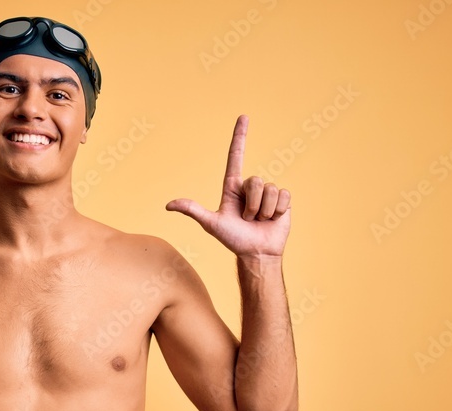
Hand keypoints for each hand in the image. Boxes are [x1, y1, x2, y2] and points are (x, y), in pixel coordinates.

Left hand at [165, 115, 289, 257]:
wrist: (256, 253)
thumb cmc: (234, 239)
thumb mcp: (212, 224)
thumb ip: (193, 211)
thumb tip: (169, 205)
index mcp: (232, 187)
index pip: (236, 156)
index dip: (239, 136)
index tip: (243, 117)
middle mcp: (250, 187)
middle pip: (255, 180)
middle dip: (251, 204)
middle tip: (247, 219)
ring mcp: (267, 192)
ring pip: (269, 189)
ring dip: (264, 210)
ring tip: (259, 220)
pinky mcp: (283, 200)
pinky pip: (283, 195)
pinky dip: (278, 210)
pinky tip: (273, 219)